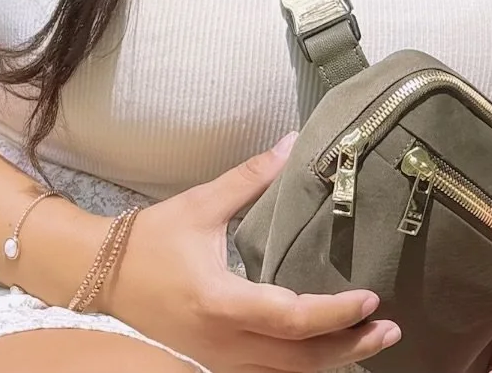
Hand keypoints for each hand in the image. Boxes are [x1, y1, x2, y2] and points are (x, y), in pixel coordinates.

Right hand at [108, 133, 401, 371]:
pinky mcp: (216, 363)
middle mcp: (224, 342)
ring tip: (371, 341)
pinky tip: (328, 351)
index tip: (371, 297)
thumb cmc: (152, 238)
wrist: (102, 276)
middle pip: (300, 361)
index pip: (292, 319)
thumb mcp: (202, 204)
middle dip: (349, 347)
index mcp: (221, 302)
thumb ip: (251, 177)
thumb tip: (292, 141)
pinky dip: (303, 365)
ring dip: (332, 362)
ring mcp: (219, 360)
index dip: (335, 313)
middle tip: (389, 328)